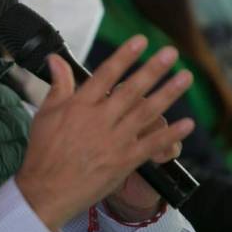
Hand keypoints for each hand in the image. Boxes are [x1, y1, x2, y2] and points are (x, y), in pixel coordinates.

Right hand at [15, 35, 193, 231]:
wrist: (46, 190)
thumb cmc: (43, 152)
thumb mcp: (45, 114)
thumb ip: (58, 84)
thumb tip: (56, 59)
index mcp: (79, 106)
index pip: (106, 75)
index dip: (125, 56)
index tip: (141, 41)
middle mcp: (99, 120)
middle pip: (131, 90)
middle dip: (153, 69)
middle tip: (171, 53)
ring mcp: (114, 141)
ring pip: (146, 113)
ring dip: (168, 94)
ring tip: (185, 78)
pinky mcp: (124, 161)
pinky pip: (152, 145)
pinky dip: (171, 134)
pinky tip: (188, 123)